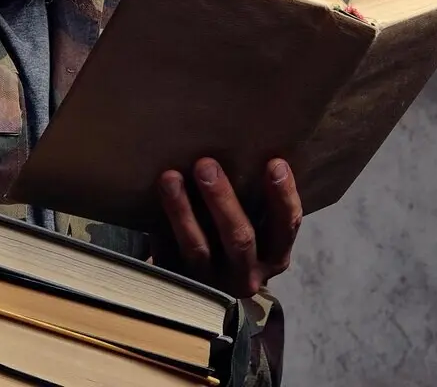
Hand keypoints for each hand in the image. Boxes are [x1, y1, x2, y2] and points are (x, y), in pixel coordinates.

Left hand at [152, 157, 302, 297]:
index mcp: (274, 257)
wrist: (200, 289)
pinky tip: (151, 199)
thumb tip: (240, 146)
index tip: (274, 162)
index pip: (286, 227)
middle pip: (239, 238)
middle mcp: (247, 275)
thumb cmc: (231, 240)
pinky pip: (168, 254)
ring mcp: (212, 284)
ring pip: (197, 248)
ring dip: (182, 210)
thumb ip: (254, 202)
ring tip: (169, 178)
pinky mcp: (180, 284)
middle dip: (222, 199)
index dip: (282, 196)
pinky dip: (161, 226)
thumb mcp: (254, 228)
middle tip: (205, 164)